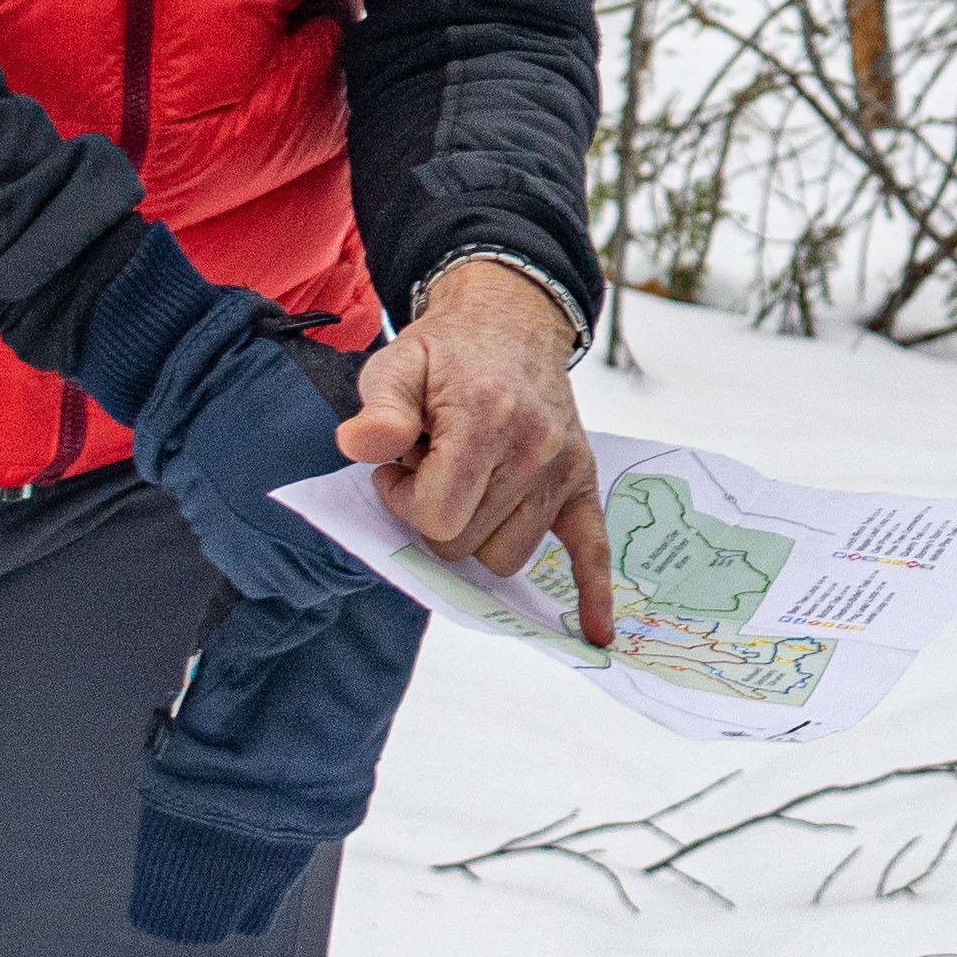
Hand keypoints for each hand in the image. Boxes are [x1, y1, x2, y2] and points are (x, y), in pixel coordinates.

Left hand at [340, 262, 614, 641]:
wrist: (510, 323)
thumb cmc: (445, 352)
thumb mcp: (397, 363)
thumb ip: (379, 408)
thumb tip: (362, 447)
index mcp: (486, 420)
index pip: (437, 516)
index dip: (405, 502)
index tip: (400, 469)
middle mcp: (534, 449)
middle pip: (466, 545)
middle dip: (434, 516)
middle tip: (429, 468)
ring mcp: (563, 469)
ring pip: (505, 558)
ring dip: (477, 533)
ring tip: (466, 481)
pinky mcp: (582, 482)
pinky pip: (593, 550)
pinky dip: (593, 593)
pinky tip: (595, 632)